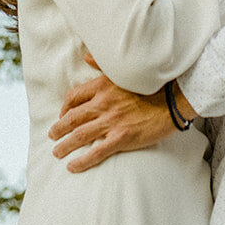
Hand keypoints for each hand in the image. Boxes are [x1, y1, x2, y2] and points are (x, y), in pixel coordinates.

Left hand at [50, 60, 173, 171]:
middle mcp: (103, 103)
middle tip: (51, 135)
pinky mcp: (121, 138)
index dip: (64, 108)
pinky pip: (96, 152)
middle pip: (72, 118)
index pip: (74, 97)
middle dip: (59, 128)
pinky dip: (82, 161)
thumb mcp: (124, 72)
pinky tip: (73, 166)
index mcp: (103, 87)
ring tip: (57, 152)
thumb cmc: (150, 86)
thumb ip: (102, 66)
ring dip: (65, 145)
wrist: (172, 101)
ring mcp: (111, 122)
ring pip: (80, 135)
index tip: (61, 115)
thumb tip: (85, 57)